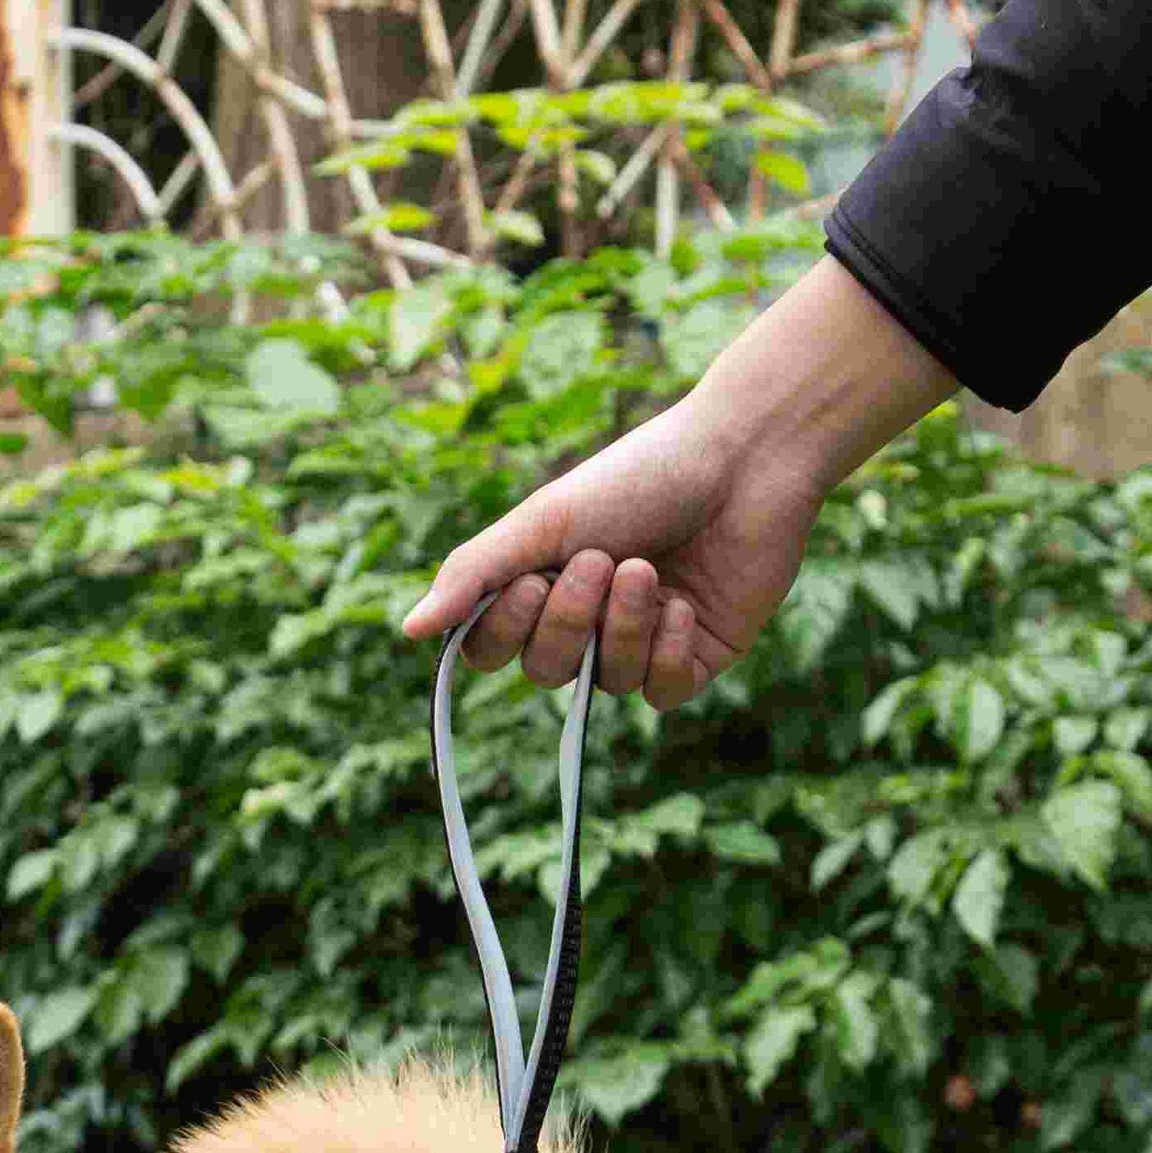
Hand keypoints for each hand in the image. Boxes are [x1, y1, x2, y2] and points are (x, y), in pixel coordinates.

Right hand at [399, 388, 823, 709]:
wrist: (745, 458)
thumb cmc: (640, 476)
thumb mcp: (544, 520)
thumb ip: (473, 575)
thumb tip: (406, 632)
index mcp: (540, 586)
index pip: (491, 650)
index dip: (505, 631)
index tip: (532, 579)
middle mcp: (586, 622)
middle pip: (546, 671)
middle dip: (571, 621)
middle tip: (603, 559)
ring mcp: (640, 644)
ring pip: (606, 684)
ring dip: (623, 626)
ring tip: (648, 569)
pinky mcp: (694, 660)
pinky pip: (660, 694)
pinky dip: (668, 650)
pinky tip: (686, 604)